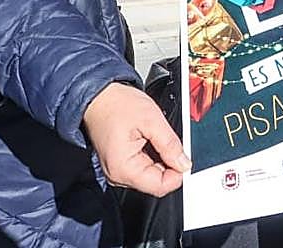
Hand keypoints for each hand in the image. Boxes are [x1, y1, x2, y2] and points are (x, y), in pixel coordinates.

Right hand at [83, 82, 190, 196]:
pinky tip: (148, 138)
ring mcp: (117, 170)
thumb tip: (184, 164)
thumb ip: (170, 144)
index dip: (177, 174)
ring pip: (150, 174)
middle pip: (155, 181)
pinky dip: (150, 154)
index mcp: (123, 168)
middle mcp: (117, 174)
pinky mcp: (119, 163)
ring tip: (154, 135)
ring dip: (159, 157)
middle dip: (168, 164)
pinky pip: (141, 166)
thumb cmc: (116, 104)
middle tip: (169, 140)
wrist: (97, 96)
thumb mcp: (151, 120)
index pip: (159, 187)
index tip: (184, 158)